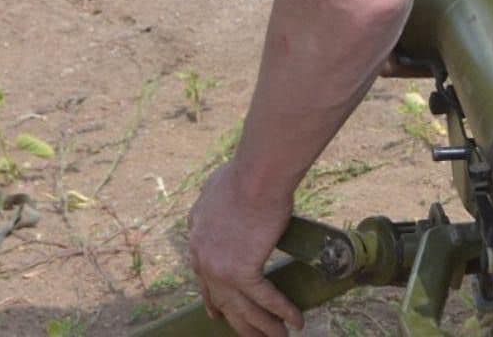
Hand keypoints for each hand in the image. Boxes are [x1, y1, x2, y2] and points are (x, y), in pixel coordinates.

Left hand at [188, 161, 303, 335]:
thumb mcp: (218, 188)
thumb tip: (227, 206)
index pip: (202, 277)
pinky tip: (296, 321)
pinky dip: (282, 312)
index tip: (218, 313)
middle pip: (220, 300)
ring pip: (242, 308)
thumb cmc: (246, 172)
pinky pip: (265, 299)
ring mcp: (220, 267)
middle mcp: (202, 257)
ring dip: (263, 327)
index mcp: (196, 235)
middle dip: (238, 322)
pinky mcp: (242, 271)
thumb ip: (218, 205)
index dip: (212, 298)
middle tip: (251, 335)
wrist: (256, 174)